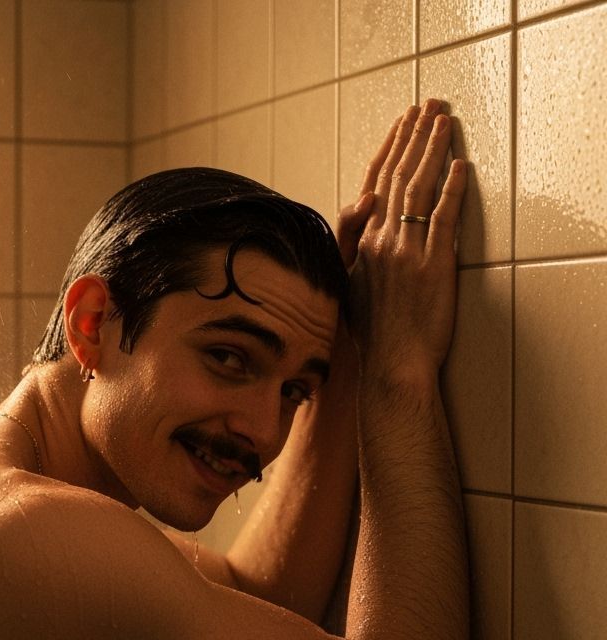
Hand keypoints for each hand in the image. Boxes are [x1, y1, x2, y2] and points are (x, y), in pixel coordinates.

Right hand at [344, 99, 467, 383]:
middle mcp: (380, 243)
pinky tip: (459, 166)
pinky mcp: (433, 265)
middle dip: (412, 138)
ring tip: (443, 121)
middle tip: (426, 107)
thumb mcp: (349, 286)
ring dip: (432, 151)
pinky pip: (442, 217)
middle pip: (397, 179)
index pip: (374, 186)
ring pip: (418, 190)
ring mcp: (406, 252)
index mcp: (360, 246)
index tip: (401, 124)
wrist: (392, 363)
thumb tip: (363, 205)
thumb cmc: (374, 333)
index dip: (389, 151)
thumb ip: (353, 243)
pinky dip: (451, 189)